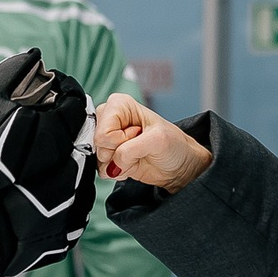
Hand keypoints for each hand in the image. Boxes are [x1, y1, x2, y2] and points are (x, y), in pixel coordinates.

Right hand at [94, 95, 211, 191]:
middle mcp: (110, 119)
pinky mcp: (109, 156)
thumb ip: (129, 149)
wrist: (179, 165)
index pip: (103, 131)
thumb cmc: (174, 145)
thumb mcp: (157, 140)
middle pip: (97, 143)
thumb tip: (112, 164)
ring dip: (118, 163)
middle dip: (117, 152)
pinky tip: (131, 163)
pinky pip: (101, 169)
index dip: (121, 140)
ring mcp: (109, 138)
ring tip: (136, 155)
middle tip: (137, 147)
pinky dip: (117, 171)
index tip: (138, 136)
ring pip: (98, 158)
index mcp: (119, 105)